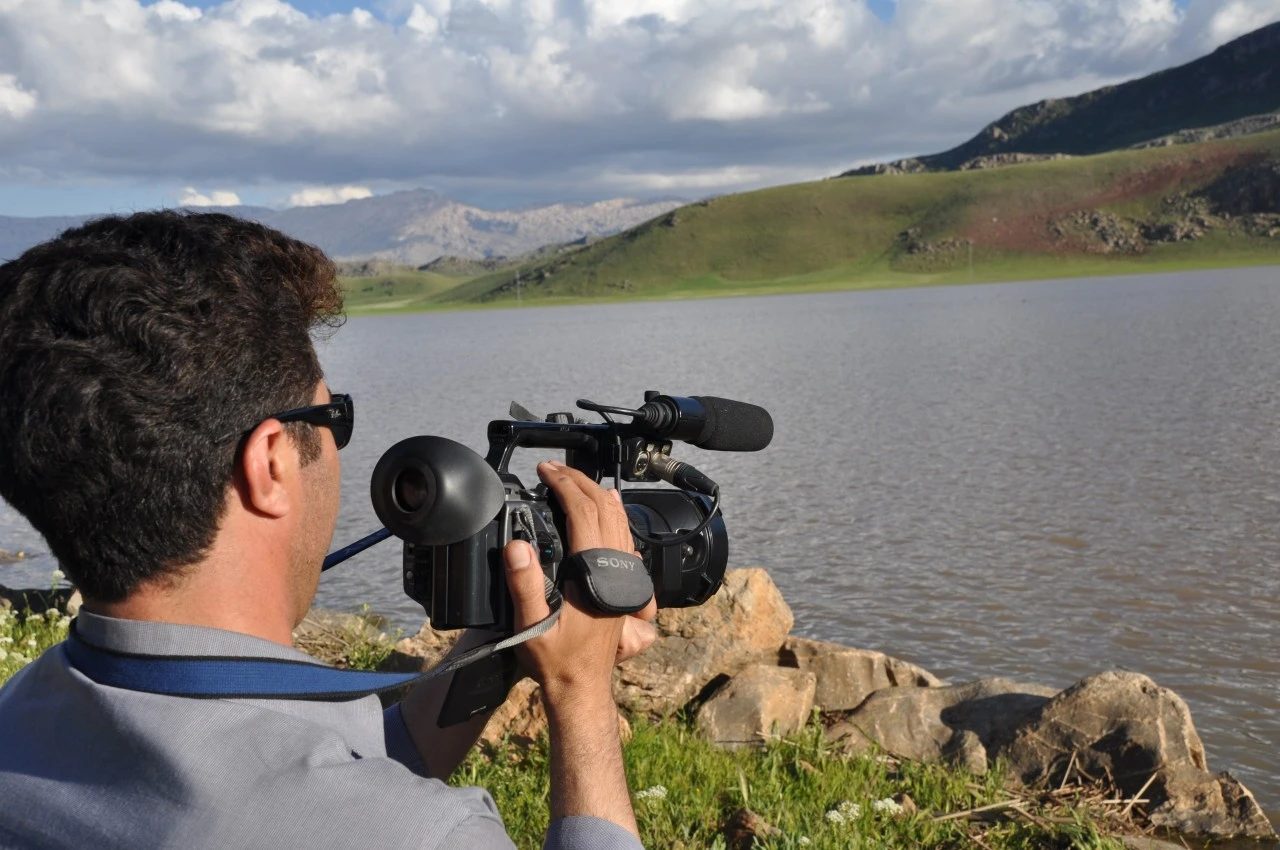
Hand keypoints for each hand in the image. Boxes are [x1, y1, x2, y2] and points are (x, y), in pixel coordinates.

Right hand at [504, 461, 656, 698]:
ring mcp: (624, 576)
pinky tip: (607, 507)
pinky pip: (624, 536)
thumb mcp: (530, 626)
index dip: (564, 486)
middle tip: (554, 469)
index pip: (584, 513)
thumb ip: (524, 585)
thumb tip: (518, 547)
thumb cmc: (557, 660)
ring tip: (575, 478)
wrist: (583, 687)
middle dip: (579, 481)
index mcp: (594, 573)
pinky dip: (613, 513)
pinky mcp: (625, 583)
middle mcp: (615, 570)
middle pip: (604, 508)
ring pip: (618, 519)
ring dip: (596, 493)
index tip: (546, 471)